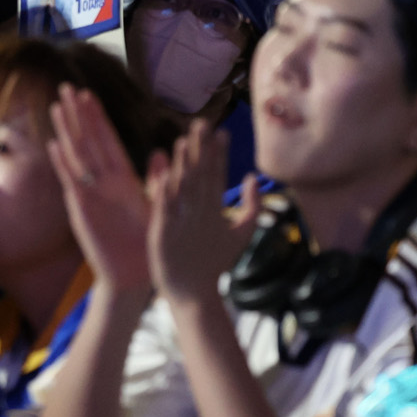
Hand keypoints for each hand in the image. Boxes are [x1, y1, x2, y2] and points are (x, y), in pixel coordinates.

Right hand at [46, 86, 152, 293]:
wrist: (135, 276)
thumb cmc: (147, 243)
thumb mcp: (159, 206)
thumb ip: (160, 179)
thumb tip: (164, 151)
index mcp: (121, 179)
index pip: (107, 140)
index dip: (97, 117)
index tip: (87, 94)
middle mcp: (103, 182)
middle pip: (88, 141)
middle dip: (77, 114)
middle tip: (66, 87)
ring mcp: (91, 194)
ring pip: (77, 155)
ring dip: (67, 130)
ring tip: (56, 106)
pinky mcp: (83, 210)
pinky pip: (72, 182)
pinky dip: (63, 164)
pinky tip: (55, 145)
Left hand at [147, 120, 260, 310]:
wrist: (194, 293)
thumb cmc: (215, 262)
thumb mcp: (241, 235)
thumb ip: (251, 206)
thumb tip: (252, 177)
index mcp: (217, 212)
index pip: (218, 176)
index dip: (219, 153)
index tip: (221, 131)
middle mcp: (201, 214)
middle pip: (201, 176)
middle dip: (202, 149)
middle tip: (202, 123)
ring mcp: (182, 223)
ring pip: (183, 188)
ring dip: (184, 164)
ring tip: (185, 140)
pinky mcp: (163, 232)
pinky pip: (164, 208)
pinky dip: (164, 191)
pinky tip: (163, 173)